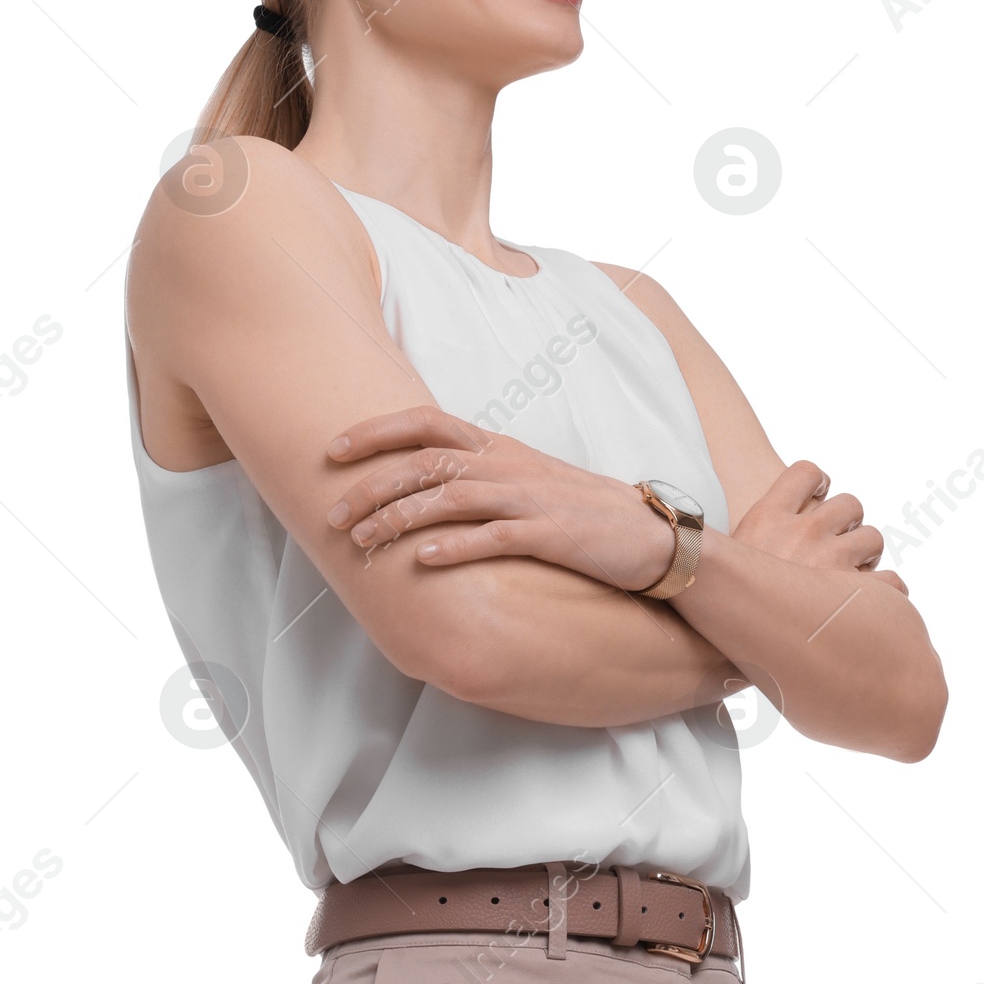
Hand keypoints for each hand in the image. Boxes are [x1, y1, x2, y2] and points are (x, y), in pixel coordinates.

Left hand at [324, 405, 679, 592]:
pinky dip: (456, 547)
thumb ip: (477, 474)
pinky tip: (424, 562)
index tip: (332, 449)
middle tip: (332, 513)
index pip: (426, 422)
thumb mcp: (525, 480)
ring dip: (400, 519)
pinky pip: (496, 537)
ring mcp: (529, 499)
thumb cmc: (581, 512)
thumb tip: (420, 481)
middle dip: (372, 485)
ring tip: (362, 542)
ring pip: (451, 498)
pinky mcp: (551, 535)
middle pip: (426, 462)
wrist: (651, 538)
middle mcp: (508, 465)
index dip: (375, 431)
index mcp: (498, 447)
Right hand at [734, 460, 907, 594]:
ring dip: (866, 555)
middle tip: (836, 547)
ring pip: (873, 538)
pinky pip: (892, 581)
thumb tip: (755, 538)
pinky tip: (870, 604)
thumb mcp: (721, 559)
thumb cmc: (718, 606)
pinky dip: (887, 592)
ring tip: (852, 576)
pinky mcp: (855, 594)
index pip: (806, 472)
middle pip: (849, 504)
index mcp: (768, 516)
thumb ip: (748, 539)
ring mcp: (832, 560)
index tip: (818, 496)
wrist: (719, 647)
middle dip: (849, 524)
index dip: (819, 482)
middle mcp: (804, 530)